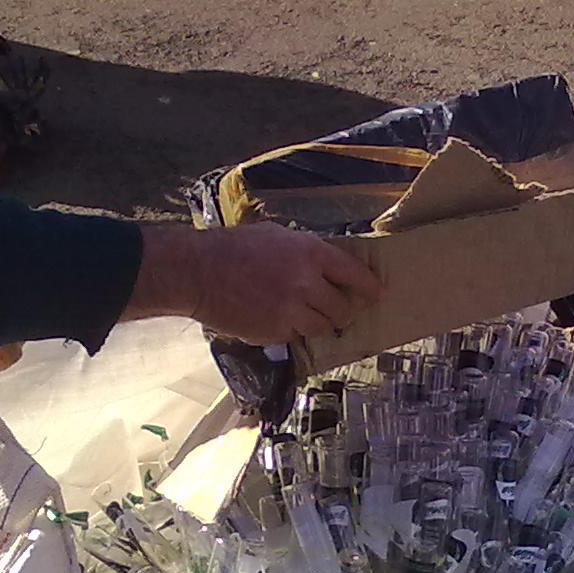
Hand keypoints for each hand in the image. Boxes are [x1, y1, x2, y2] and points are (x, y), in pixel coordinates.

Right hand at [122, 222, 381, 344]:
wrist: (198, 272)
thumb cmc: (234, 247)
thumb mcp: (277, 236)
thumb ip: (308, 252)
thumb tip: (333, 266)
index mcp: (311, 254)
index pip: (356, 275)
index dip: (369, 287)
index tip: (375, 293)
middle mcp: (307, 284)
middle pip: (345, 308)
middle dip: (345, 310)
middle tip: (340, 308)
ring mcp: (292, 311)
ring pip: (325, 327)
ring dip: (322, 323)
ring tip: (308, 314)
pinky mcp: (276, 332)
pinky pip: (298, 336)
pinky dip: (296, 330)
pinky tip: (281, 318)